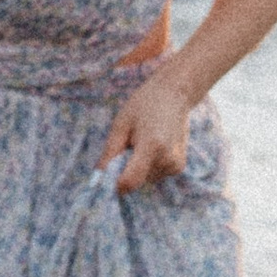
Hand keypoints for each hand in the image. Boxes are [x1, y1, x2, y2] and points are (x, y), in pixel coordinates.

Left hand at [99, 66, 194, 192]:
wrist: (174, 94)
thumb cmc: (144, 105)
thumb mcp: (121, 124)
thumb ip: (110, 153)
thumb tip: (98, 179)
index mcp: (152, 145)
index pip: (130, 181)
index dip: (115, 183)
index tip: (108, 174)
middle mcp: (168, 159)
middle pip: (136, 181)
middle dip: (126, 169)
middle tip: (129, 144)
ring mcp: (176, 165)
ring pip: (144, 180)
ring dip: (137, 167)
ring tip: (143, 141)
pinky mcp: (179, 167)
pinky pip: (154, 175)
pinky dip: (148, 166)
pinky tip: (154, 145)